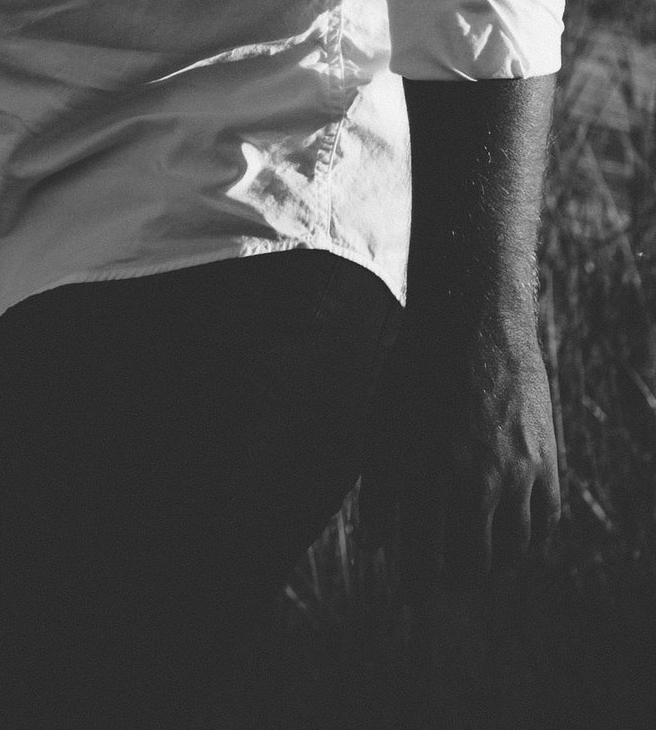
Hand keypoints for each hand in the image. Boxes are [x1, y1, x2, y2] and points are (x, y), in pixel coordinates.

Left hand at [363, 304, 561, 596]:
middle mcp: (475, 481)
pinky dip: (527, 541)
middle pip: (469, 563)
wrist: (473, 328)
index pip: (421, 555)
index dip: (413, 583)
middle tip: (439, 586)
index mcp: (425, 474)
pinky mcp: (547, 464)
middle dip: (450, 582)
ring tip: (473, 570)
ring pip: (510, 550)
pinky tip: (509, 542)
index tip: (406, 596)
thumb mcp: (380, 429)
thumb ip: (379, 491)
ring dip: (490, 568)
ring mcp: (518, 475)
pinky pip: (543, 523)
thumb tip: (378, 546)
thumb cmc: (412, 376)